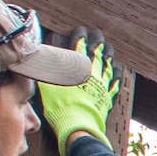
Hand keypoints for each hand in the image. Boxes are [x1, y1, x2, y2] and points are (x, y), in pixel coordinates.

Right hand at [38, 27, 119, 151]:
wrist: (77, 125)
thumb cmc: (59, 105)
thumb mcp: (46, 84)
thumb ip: (45, 68)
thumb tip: (37, 56)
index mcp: (77, 67)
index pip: (80, 45)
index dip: (80, 35)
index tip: (81, 30)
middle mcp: (91, 73)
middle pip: (97, 52)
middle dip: (97, 41)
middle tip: (98, 34)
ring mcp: (101, 85)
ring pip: (108, 65)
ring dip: (108, 55)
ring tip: (109, 48)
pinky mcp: (107, 98)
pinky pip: (115, 84)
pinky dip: (117, 76)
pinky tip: (118, 70)